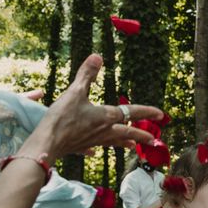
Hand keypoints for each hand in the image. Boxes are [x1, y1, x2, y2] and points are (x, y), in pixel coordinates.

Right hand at [20, 54, 162, 160]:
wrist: (46, 143)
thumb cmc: (62, 118)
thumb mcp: (75, 92)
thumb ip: (86, 75)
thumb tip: (97, 56)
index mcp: (106, 117)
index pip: (131, 112)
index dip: (147, 112)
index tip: (161, 114)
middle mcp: (103, 131)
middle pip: (127, 132)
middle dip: (141, 134)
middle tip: (152, 138)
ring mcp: (92, 141)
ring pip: (113, 142)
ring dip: (123, 142)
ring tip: (132, 146)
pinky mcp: (79, 147)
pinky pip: (91, 147)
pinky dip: (95, 148)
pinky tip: (93, 151)